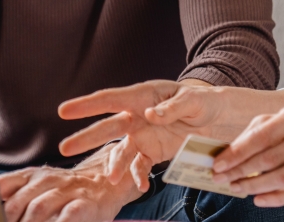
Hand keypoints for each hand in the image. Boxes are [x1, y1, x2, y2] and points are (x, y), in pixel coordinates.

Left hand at [0, 147, 141, 221]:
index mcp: (31, 176)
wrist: (106, 181)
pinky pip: (67, 217)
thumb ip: (14, 192)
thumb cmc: (66, 190)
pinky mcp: (84, 204)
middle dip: (7, 220)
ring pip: (39, 209)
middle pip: (17, 203)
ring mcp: (66, 191)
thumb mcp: (39, 184)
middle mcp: (47, 180)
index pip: (2, 186)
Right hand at [58, 80, 242, 185]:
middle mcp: (138, 116)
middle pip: (108, 127)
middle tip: (65, 148)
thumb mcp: (193, 100)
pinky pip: (140, 166)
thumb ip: (172, 107)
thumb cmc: (205, 101)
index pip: (111, 99)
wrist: (219, 119)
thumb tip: (149, 115)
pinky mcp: (153, 152)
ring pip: (121, 151)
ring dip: (114, 164)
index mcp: (143, 96)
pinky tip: (140, 186)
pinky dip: (138, 176)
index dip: (87, 105)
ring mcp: (144, 135)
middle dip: (87, 137)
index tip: (64, 111)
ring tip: (110, 178)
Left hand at [209, 104, 283, 207]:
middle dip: (242, 171)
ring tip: (237, 188)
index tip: (218, 165)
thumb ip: (252, 135)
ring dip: (255, 186)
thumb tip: (226, 156)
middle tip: (223, 179)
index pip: (263, 135)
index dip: (238, 152)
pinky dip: (276, 199)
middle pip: (271, 158)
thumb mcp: (275, 121)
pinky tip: (258, 199)